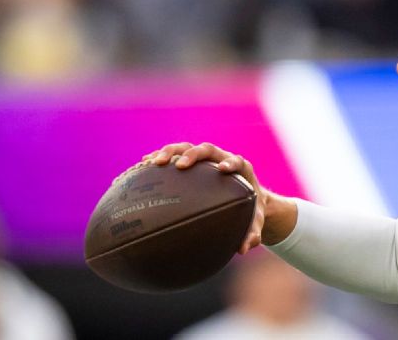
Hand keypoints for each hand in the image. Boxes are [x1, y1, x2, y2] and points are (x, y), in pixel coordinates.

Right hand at [141, 142, 272, 253]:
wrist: (244, 199)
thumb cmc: (250, 210)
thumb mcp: (254, 222)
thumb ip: (252, 233)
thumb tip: (244, 249)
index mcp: (241, 169)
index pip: (236, 161)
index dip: (230, 163)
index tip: (223, 169)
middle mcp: (221, 158)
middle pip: (207, 149)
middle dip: (193, 154)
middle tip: (180, 165)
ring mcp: (205, 159)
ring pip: (186, 148)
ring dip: (170, 152)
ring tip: (153, 163)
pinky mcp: (191, 162)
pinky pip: (173, 156)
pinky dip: (159, 158)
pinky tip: (142, 166)